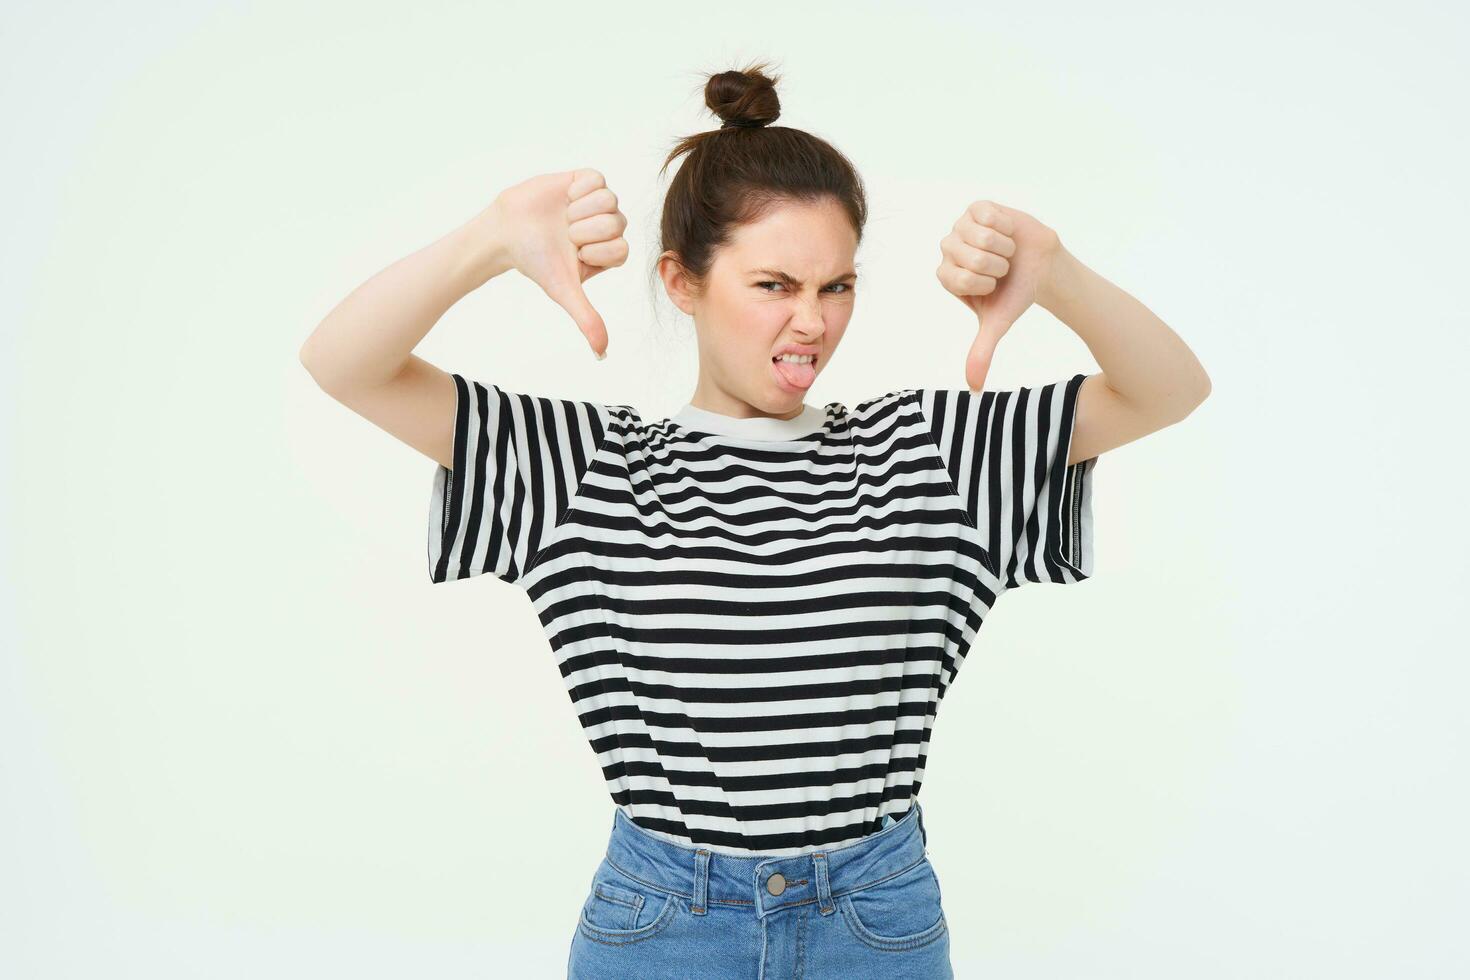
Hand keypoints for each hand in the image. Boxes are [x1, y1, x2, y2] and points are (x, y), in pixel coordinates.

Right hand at [492, 168, 628, 357]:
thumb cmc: (536, 261)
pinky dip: (577, 191)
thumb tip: (602, 354)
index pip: (622, 248)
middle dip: (584, 231)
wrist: (506, 231)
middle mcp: (608, 227)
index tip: (574, 254)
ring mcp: (599, 203)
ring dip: (579, 211)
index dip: (595, 250)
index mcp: (610, 252)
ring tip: (563, 218)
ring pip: (609, 200)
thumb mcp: (564, 290)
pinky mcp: (586, 180)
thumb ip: (587, 318)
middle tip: (565, 235)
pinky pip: (597, 179)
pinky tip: (564, 199)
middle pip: (617, 223)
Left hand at [936, 200, 1060, 391]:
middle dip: (998, 265)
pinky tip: (1007, 233)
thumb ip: (981, 352)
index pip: (960, 277)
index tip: (994, 284)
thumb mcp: (997, 324)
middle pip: (973, 256)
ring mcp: (961, 227)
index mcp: (947, 276)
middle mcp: (948, 250)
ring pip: (982, 236)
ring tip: (1006, 251)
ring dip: (1004, 246)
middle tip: (1002, 268)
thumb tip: (973, 389)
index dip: (985, 282)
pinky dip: (1005, 226)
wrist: (1041, 267)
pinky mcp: (977, 209)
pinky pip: (988, 216)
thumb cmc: (1015, 294)